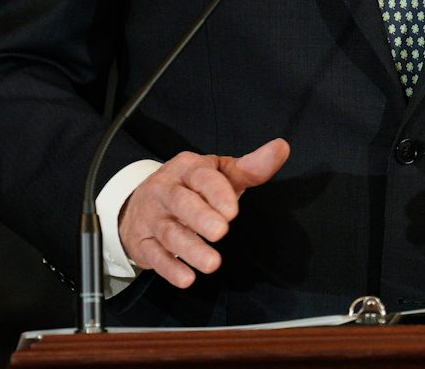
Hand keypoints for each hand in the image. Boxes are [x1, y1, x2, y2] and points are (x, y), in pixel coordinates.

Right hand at [118, 138, 289, 287]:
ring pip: (169, 233)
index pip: (201, 177)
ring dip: (190, 249)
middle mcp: (166, 190)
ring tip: (212, 263)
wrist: (144, 203)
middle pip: (181, 202)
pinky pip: (154, 256)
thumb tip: (281, 147)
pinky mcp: (143, 243)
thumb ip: (251, 167)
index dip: (217, 193)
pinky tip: (187, 278)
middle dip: (200, 217)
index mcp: (187, 168)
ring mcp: (152, 217)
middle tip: (221, 232)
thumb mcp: (220, 174)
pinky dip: (170, 269)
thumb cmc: (193, 188)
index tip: (232, 211)